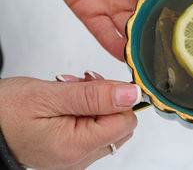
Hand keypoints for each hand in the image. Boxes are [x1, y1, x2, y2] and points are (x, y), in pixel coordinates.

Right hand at [0, 73, 138, 168]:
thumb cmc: (6, 112)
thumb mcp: (50, 95)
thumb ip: (95, 96)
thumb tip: (131, 94)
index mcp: (77, 146)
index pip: (126, 121)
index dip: (118, 98)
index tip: (99, 84)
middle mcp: (79, 158)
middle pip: (120, 124)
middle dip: (107, 99)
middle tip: (81, 85)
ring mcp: (75, 157)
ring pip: (108, 126)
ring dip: (96, 103)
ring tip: (70, 93)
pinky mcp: (71, 152)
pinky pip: (93, 130)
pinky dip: (87, 112)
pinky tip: (69, 103)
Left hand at [40, 0, 183, 60]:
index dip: (180, 5)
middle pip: (153, 16)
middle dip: (165, 31)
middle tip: (180, 46)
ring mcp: (111, 3)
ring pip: (132, 29)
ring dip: (143, 43)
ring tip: (157, 56)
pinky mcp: (89, 11)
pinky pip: (104, 33)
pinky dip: (116, 46)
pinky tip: (128, 56)